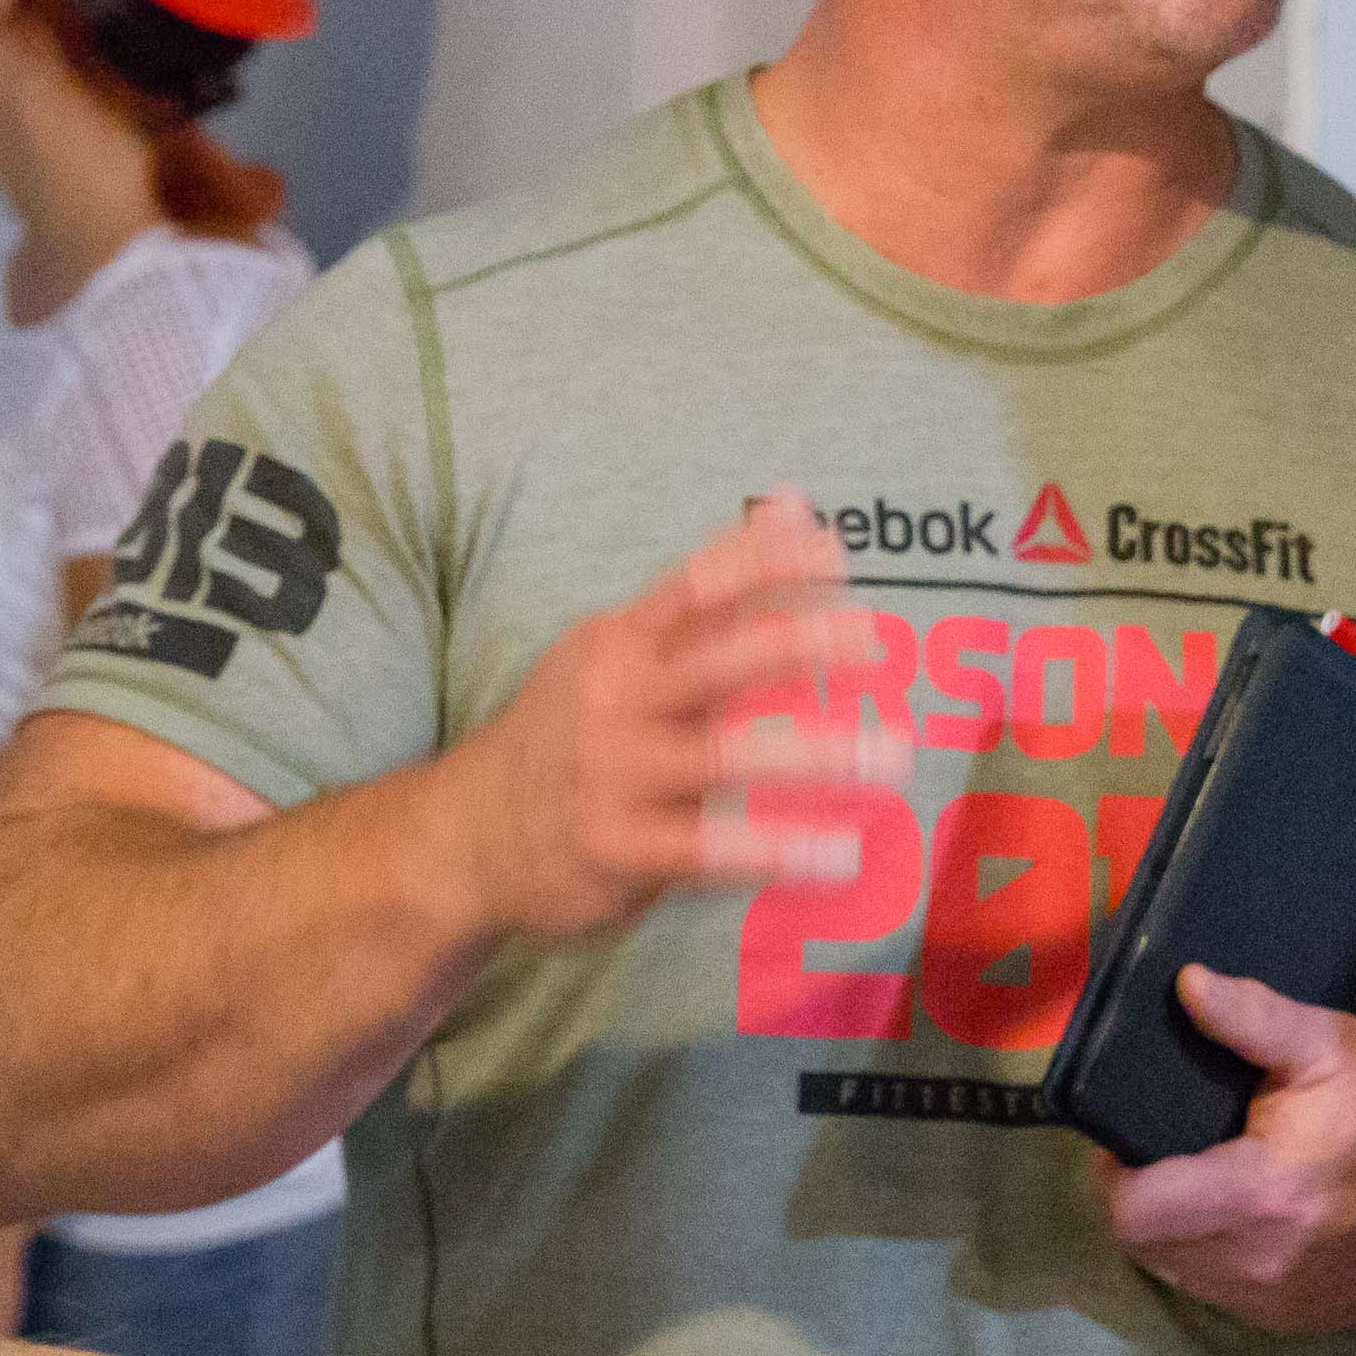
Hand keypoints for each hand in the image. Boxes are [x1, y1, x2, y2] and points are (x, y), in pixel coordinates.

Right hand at [435, 498, 904, 944]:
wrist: (465, 837)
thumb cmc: (572, 734)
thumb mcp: (619, 653)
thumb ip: (710, 596)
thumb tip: (791, 502)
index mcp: (619, 643)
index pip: (697, 587)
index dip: (767, 562)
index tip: (839, 549)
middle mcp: (615, 700)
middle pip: (717, 660)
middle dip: (799, 644)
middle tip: (875, 640)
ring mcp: (613, 775)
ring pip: (723, 757)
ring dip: (813, 755)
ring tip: (890, 756)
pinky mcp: (617, 850)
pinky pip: (707, 851)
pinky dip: (774, 849)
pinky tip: (838, 854)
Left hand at [1098, 966, 1355, 1334]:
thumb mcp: (1333, 1043)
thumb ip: (1252, 1018)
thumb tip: (1186, 987)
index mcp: (1261, 1195)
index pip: (1133, 1212)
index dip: (1116, 1173)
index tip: (1133, 1137)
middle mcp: (1262, 1266)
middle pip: (1147, 1248)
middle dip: (1144, 1200)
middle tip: (1170, 1153)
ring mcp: (1282, 1305)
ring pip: (1181, 1277)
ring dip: (1177, 1234)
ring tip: (1206, 1184)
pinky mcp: (1302, 1322)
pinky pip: (1224, 1297)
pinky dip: (1217, 1262)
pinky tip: (1245, 1222)